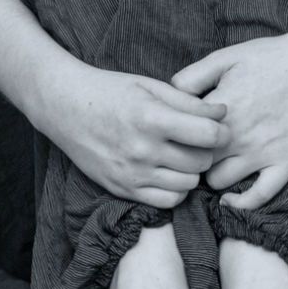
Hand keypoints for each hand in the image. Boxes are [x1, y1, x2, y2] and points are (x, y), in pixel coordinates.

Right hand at [33, 63, 230, 208]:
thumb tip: (223, 114)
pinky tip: (169, 173)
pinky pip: (166, 202)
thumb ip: (189, 102)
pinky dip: (176, 190)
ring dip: (191, 172)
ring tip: (181, 156)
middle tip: (198, 141)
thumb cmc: (109, 91)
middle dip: (206, 151)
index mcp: (151, 118)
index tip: (218, 128)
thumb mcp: (150, 86)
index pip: (208, 135)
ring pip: (188, 185)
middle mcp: (142, 150)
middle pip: (201, 162)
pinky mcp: (122, 189)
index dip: (222, 131)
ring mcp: (131, 173)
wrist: (64, 108)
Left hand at [171, 28, 287, 208]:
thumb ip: (191, 77)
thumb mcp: (225, 57)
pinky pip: (258, 197)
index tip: (174, 136)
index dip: (173, 138)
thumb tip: (167, 97)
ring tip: (212, 166)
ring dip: (211, 176)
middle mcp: (238, 135)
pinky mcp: (286, 164)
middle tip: (189, 153)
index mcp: (220, 109)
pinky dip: (241, 203)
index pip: (180, 137)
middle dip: (188, 159)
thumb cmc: (271, 57)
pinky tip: (230, 199)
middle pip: (195, 162)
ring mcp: (263, 153)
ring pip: (219, 182)